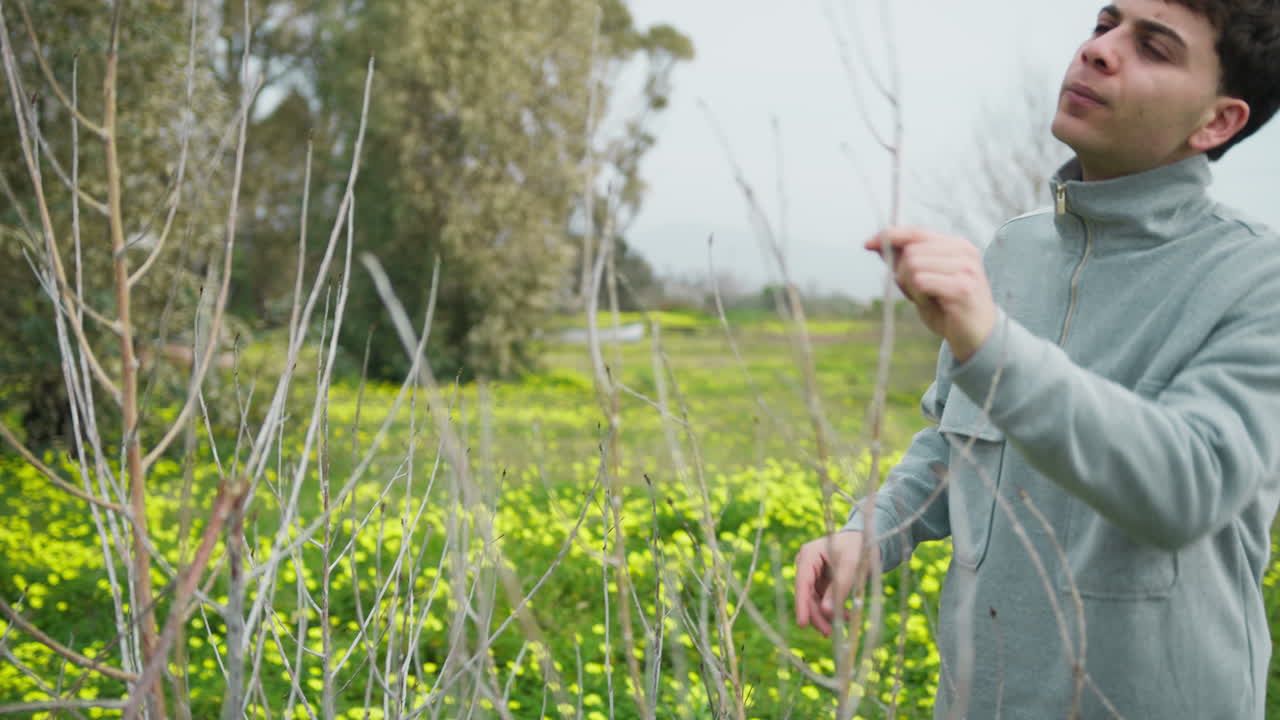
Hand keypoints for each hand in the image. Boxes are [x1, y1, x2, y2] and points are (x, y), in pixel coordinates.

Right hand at [794, 531, 879, 636]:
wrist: (866, 541)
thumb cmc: (858, 548)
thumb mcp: (850, 567)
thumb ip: (838, 589)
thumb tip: (826, 612)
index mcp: (809, 554)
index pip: (802, 583)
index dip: (801, 605)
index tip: (802, 623)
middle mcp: (806, 564)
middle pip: (807, 594)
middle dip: (817, 614)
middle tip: (828, 633)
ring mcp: (812, 573)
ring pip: (814, 600)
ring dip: (825, 614)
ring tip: (840, 625)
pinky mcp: (820, 581)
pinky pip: (822, 599)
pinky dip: (832, 609)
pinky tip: (844, 616)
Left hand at [866, 227, 995, 362]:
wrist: (977, 337)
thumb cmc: (948, 309)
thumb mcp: (922, 282)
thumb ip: (903, 262)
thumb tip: (876, 243)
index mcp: (955, 245)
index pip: (916, 232)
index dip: (890, 236)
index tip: (867, 244)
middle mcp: (963, 251)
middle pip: (910, 251)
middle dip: (903, 274)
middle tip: (918, 293)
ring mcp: (965, 268)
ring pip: (913, 266)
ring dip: (912, 288)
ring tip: (929, 299)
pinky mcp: (963, 288)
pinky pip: (921, 282)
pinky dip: (919, 296)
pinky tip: (934, 305)